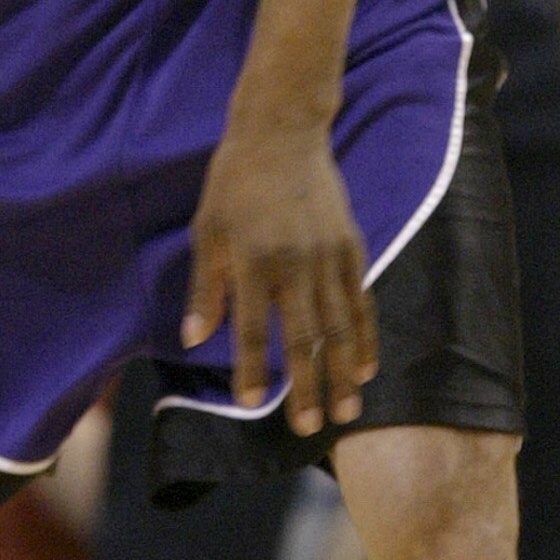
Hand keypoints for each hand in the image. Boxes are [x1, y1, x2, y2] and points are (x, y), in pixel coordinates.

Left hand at [184, 121, 375, 432]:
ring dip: (342, 372)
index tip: (250, 403)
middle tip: (309, 427)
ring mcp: (327, 256)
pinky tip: (366, 367)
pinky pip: (361, 300)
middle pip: (302, 338)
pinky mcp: (351, 246)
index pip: (248, 330)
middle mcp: (293, 264)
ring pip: (339, 326)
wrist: (282, 132)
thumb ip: (204, 289)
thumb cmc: (233, 183)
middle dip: (306, 387)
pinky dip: (365, 336)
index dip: (250, 369)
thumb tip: (193, 339)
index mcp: (251, 261)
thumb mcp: (206, 231)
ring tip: (347, 411)